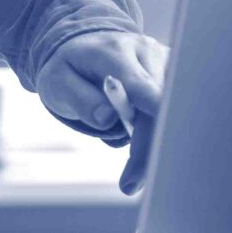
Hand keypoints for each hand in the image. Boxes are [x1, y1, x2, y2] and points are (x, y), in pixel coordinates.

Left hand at [36, 30, 170, 194]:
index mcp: (115, 51)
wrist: (82, 47)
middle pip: (160, 105)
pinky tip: (144, 149)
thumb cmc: (69, 68)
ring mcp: (164, 62)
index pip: (141, 85)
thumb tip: (106, 118)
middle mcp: (146, 52)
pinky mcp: (173, 75)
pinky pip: (172, 111)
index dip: (154, 114)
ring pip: (170, 111)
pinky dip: (159, 136)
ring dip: (154, 145)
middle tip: (129, 184)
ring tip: (133, 173)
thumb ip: (80, 99)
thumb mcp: (58, 82)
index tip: (161, 145)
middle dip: (148, 148)